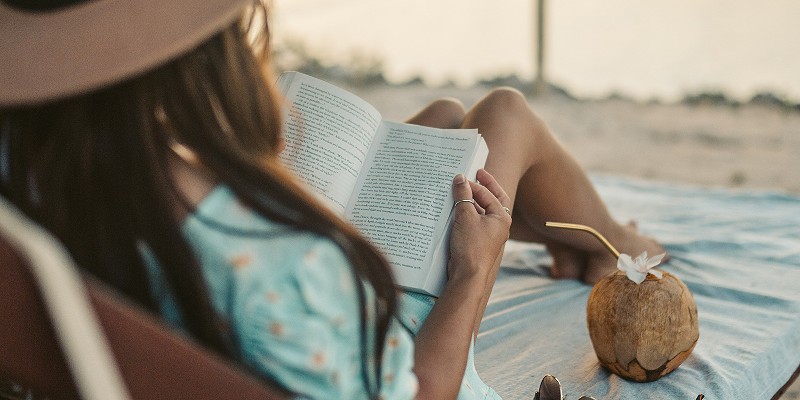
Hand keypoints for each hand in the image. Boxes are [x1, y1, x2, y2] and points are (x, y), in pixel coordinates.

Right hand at [447, 169, 511, 283]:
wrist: (468, 274)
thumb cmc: (472, 246)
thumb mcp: (466, 216)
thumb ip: (463, 195)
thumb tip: (460, 178)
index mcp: (502, 218)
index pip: (488, 194)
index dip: (474, 184)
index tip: (460, 177)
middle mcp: (498, 225)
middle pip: (493, 199)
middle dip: (484, 187)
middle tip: (476, 174)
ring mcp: (489, 233)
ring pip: (483, 211)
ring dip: (472, 200)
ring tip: (461, 191)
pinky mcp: (478, 241)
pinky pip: (474, 221)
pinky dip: (467, 213)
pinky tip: (456, 210)